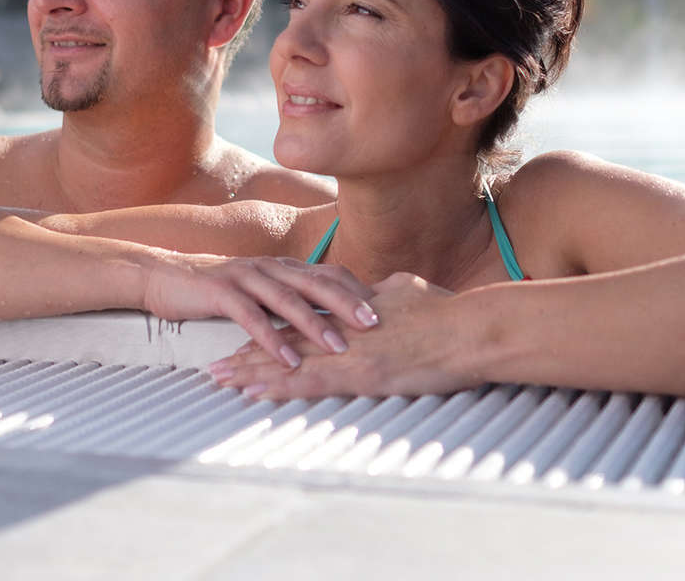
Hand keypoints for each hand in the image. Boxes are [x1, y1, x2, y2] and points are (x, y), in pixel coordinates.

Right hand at [141, 254, 380, 368]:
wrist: (165, 277)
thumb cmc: (219, 290)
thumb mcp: (261, 290)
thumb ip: (292, 298)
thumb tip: (332, 319)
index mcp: (284, 267)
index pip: (331, 275)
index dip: (359, 291)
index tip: (389, 312)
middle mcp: (270, 267)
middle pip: (317, 282)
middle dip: (349, 304)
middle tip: (377, 325)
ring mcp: (246, 277)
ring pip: (288, 299)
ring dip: (315, 324)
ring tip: (339, 347)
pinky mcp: (221, 292)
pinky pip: (251, 316)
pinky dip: (272, 338)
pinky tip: (287, 358)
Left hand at [205, 272, 467, 398]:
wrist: (468, 328)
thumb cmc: (446, 310)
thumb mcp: (405, 291)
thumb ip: (381, 295)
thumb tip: (376, 293)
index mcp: (348, 311)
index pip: (300, 320)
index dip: (269, 329)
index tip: (244, 337)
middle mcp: (339, 330)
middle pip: (282, 341)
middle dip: (248, 354)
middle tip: (216, 365)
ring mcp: (345, 351)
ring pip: (286, 362)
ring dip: (251, 372)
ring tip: (221, 380)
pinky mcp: (357, 374)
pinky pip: (307, 382)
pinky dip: (277, 388)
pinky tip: (253, 394)